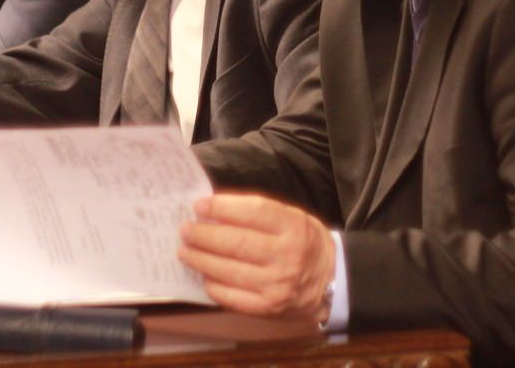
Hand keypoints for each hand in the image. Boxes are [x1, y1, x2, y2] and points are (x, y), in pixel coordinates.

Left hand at [178, 192, 335, 322]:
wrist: (330, 281)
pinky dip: (213, 285)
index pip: (254, 212)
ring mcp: (276, 285)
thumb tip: (215, 210)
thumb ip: (259, 213)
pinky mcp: (267, 308)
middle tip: (185, 229)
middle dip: (204, 235)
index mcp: (293, 227)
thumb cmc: (304, 242)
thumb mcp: (292, 218)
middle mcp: (285, 256)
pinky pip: (232, 297)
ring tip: (184, 251)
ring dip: (201, 260)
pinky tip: (203, 275)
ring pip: (229, 271)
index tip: (199, 205)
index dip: (223, 207)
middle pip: (236, 243)